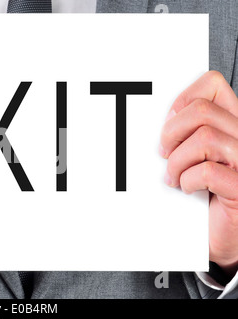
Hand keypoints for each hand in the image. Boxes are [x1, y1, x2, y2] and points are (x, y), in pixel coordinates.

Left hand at [160, 71, 237, 278]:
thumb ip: (190, 131)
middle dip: (171, 133)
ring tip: (176, 176)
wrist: (223, 234)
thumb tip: (167, 118)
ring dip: (178, 161)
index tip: (170, 124)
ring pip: (205, 138)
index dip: (183, 99)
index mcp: (235, 124)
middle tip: (166, 154)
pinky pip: (208, 172)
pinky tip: (188, 188)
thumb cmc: (207, 192)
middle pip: (202, 111)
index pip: (213, 85)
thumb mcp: (197, 155)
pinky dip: (188, 180)